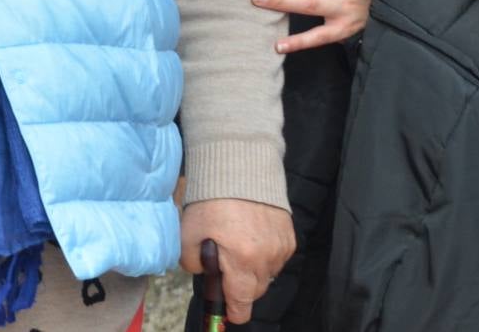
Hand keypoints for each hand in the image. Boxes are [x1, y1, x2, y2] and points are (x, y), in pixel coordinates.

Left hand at [181, 198, 294, 324]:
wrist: (239, 167)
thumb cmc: (212, 199)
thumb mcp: (188, 233)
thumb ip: (192, 262)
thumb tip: (203, 271)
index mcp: (242, 260)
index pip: (243, 302)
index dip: (235, 311)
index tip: (230, 312)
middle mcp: (266, 257)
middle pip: (256, 290)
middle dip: (242, 286)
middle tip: (227, 267)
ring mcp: (281, 246)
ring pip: (268, 273)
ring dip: (255, 269)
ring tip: (239, 246)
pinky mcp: (289, 235)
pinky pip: (278, 256)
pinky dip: (266, 253)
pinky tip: (252, 236)